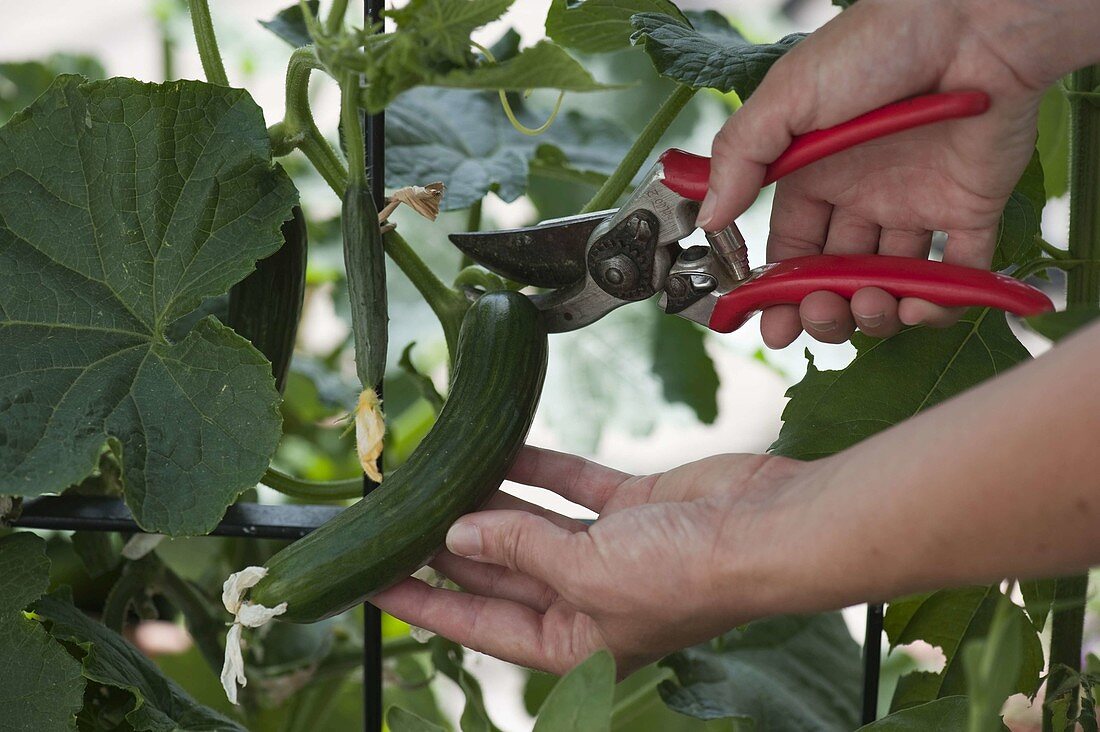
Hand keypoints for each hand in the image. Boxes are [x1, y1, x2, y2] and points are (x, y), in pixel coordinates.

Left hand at [370, 446, 807, 675]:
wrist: (767, 530)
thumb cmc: (687, 577)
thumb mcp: (585, 574)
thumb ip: (518, 550)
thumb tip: (460, 533)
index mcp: (575, 644)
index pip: (479, 624)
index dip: (423, 603)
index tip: (373, 583)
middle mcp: (587, 600)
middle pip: (500, 570)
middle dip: (449, 544)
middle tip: (398, 515)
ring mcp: (610, 550)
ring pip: (530, 524)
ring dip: (488, 501)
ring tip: (437, 475)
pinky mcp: (630, 506)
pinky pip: (569, 486)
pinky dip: (537, 468)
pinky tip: (498, 449)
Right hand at [697, 0, 1051, 346]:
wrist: (972, 24)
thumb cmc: (875, 48)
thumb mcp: (787, 97)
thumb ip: (740, 158)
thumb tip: (709, 216)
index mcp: (816, 173)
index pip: (792, 247)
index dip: (778, 289)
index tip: (767, 320)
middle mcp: (863, 195)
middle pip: (836, 274)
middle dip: (823, 308)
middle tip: (819, 313)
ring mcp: (917, 205)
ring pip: (889, 284)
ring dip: (874, 313)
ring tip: (869, 306)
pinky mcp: (970, 210)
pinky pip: (954, 277)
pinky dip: (937, 307)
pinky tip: (916, 307)